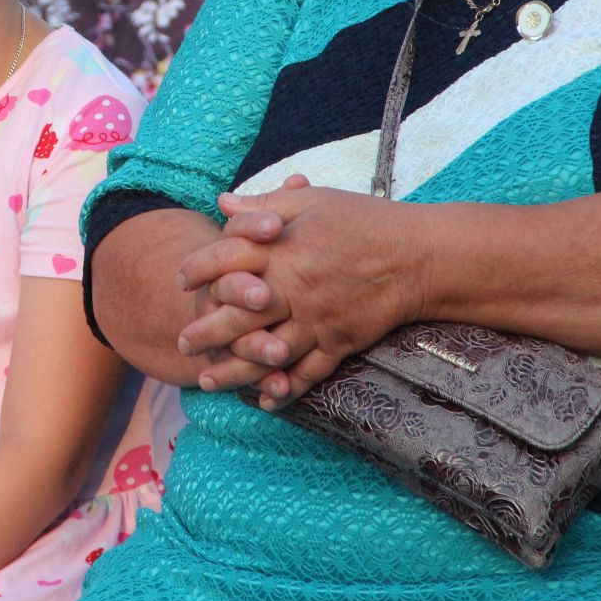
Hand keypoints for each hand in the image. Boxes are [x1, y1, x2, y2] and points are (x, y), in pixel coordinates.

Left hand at [178, 182, 428, 403]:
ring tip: (208, 382)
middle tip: (183, 345)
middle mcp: (293, 290)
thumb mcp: (310, 201)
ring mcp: (316, 320)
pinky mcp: (339, 342)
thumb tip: (222, 204)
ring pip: (266, 353)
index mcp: (282, 251)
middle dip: (205, 334)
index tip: (181, 280)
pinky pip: (307, 373)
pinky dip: (285, 389)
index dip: (197, 269)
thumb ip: (262, 205)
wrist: (418, 255)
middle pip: (237, 317)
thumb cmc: (364, 220)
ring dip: (235, 371)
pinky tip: (266, 399)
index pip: (224, 261)